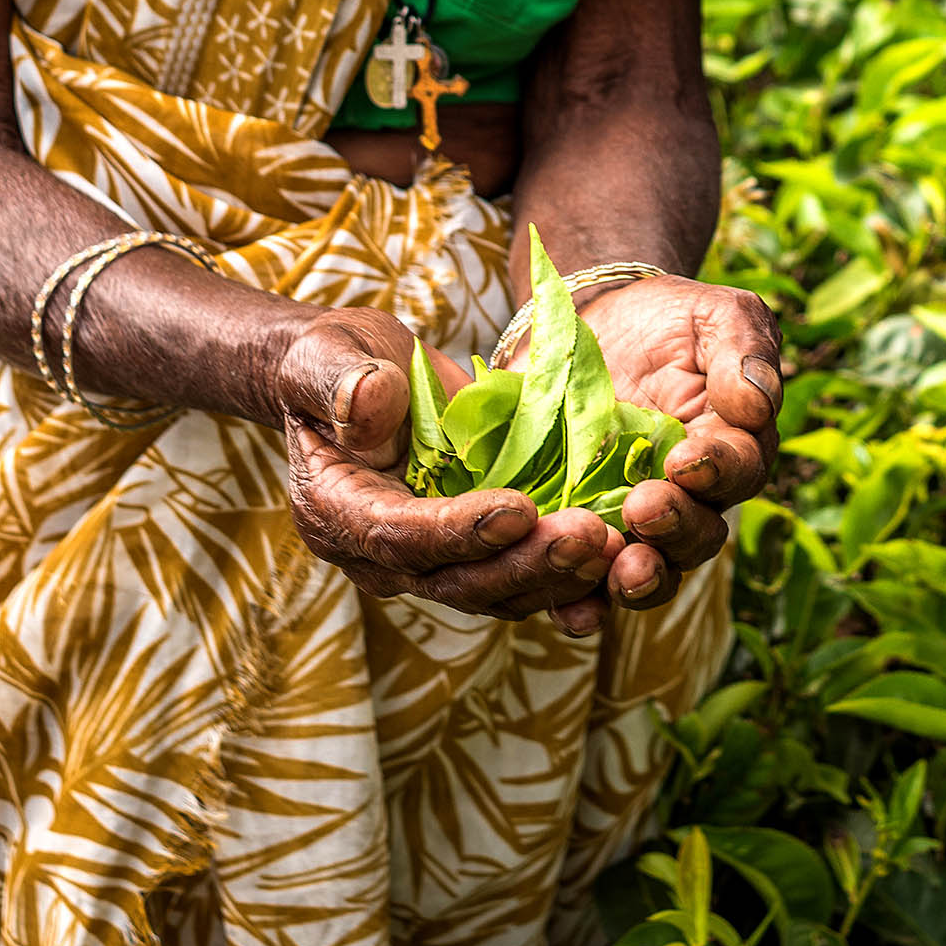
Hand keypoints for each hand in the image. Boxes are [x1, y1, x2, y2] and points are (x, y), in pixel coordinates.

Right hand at [275, 307, 624, 634]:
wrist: (357, 379)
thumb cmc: (335, 363)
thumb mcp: (326, 354)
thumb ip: (341, 380)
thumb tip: (367, 402)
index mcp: (337, 513)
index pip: (398, 536)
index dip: (458, 529)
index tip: (519, 509)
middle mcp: (383, 555)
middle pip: (458, 581)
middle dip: (526, 563)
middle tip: (589, 536)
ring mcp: (434, 560)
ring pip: (499, 590)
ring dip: (559, 575)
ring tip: (615, 547)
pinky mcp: (476, 550)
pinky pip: (523, 576)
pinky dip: (569, 573)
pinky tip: (620, 553)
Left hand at [548, 276, 781, 614]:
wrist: (593, 321)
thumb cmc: (669, 318)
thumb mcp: (714, 314)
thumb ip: (744, 349)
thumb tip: (757, 403)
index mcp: (732, 448)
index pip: (737, 470)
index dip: (716, 470)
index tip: (685, 459)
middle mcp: (691, 499)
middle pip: (698, 536)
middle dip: (674, 529)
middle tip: (643, 508)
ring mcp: (633, 522)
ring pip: (650, 571)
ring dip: (636, 581)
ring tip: (619, 572)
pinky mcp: (578, 531)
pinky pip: (585, 584)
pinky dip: (580, 604)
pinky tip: (568, 610)